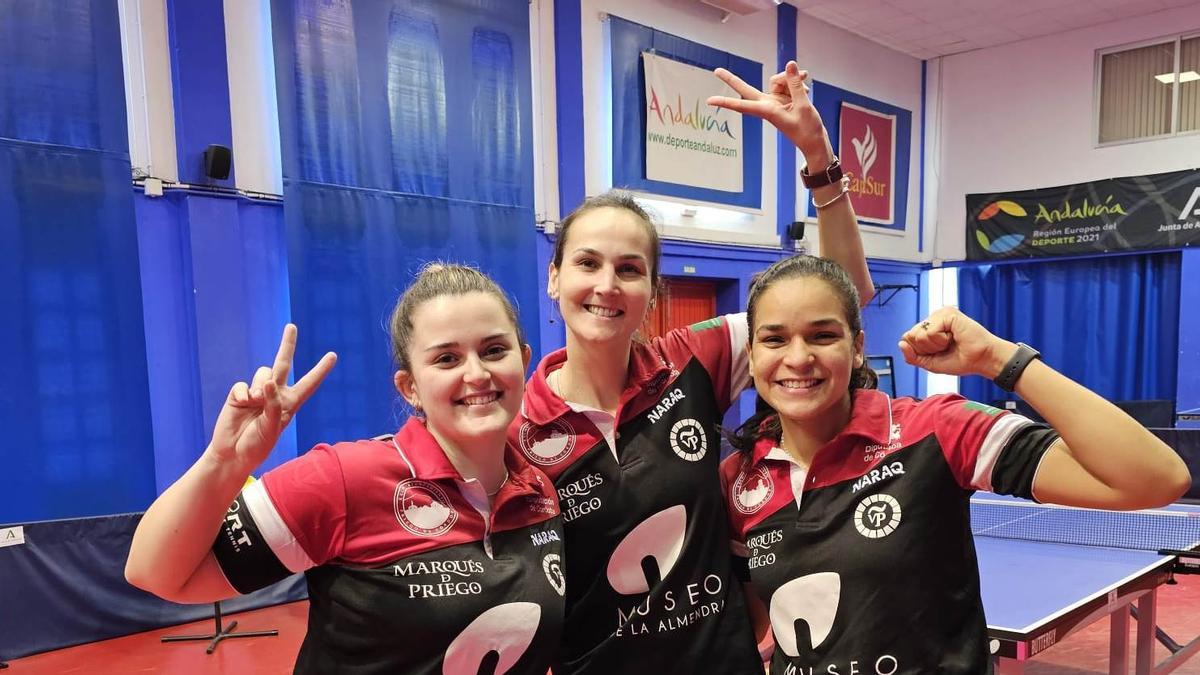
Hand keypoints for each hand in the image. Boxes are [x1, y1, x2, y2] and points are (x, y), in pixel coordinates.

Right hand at [207, 324, 336, 470]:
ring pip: (263, 374)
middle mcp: (275, 394)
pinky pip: (243, 385)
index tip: (333, 355)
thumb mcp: (272, 427)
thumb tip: (269, 381)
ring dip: (260, 386)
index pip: (309, 383)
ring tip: (255, 403)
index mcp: (290, 404)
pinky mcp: (239, 395)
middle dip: (287, 344)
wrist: (233, 454)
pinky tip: (242, 405)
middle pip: (283, 364)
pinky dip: (243, 394)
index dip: (321, 370)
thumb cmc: (257, 445)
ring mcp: (257, 393)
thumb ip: (273, 404)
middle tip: (291, 327)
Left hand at [707, 61, 833, 163]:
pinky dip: (797, 83)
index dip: (726, 102)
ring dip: (791, 79)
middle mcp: (767, 105)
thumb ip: (795, 84)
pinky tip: (806, 89)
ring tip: (805, 87)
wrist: (815, 141)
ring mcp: (774, 101)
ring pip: (776, 80)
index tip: (709, 101)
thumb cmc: (807, 129)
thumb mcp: (803, 105)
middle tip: (716, 71)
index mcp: (767, 111)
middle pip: (746, 89)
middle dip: (732, 80)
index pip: (742, 104)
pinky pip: (787, 83)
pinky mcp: (783, 99)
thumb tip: (789, 64)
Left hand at [897, 308, 1015, 378]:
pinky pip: (930, 331)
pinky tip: (953, 337)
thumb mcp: (930, 363)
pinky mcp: (947, 313)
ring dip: (934, 345)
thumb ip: (912, 356)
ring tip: (950, 342)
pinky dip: (941, 340)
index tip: (939, 352)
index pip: (907, 339)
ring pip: (919, 334)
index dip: (920, 351)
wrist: (982, 361)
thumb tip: (900, 343)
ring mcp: (940, 314)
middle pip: (910, 336)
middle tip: (946, 347)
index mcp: (929, 327)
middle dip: (926, 349)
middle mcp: (933, 318)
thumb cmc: (961, 360)